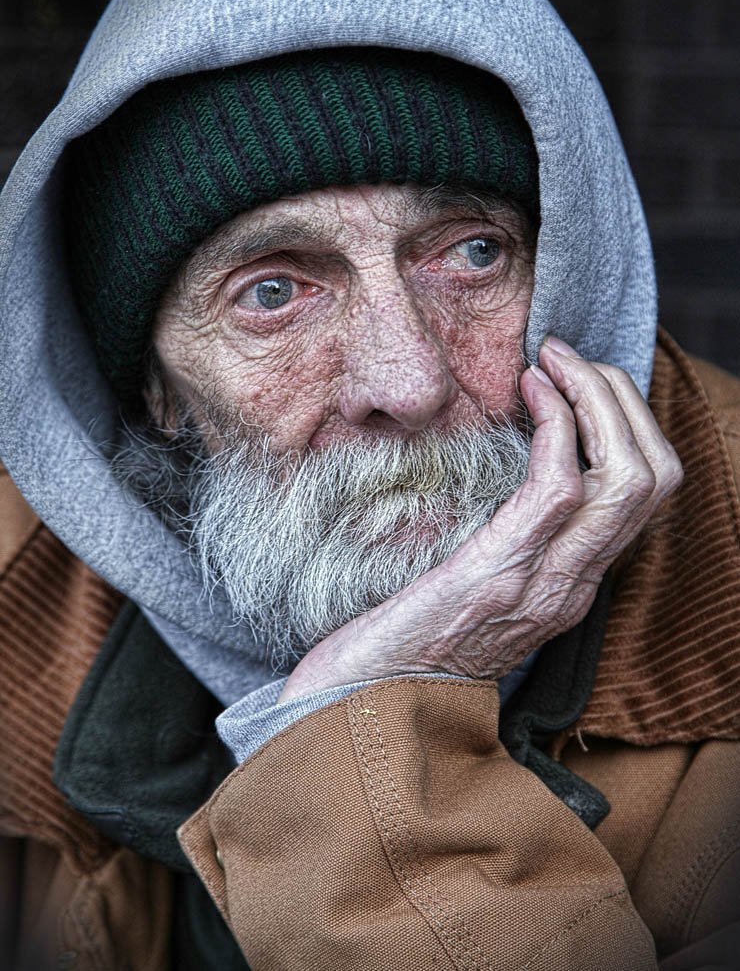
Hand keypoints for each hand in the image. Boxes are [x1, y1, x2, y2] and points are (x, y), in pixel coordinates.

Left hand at [278, 336, 682, 701]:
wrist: (359, 709)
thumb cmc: (403, 640)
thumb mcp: (473, 585)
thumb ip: (505, 540)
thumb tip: (505, 474)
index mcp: (570, 582)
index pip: (645, 493)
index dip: (628, 422)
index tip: (578, 378)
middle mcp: (573, 583)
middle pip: (653, 476)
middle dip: (623, 398)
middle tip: (570, 358)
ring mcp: (543, 581)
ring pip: (625, 476)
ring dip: (598, 398)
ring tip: (554, 361)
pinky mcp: (498, 572)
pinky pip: (559, 487)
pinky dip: (557, 424)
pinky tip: (528, 391)